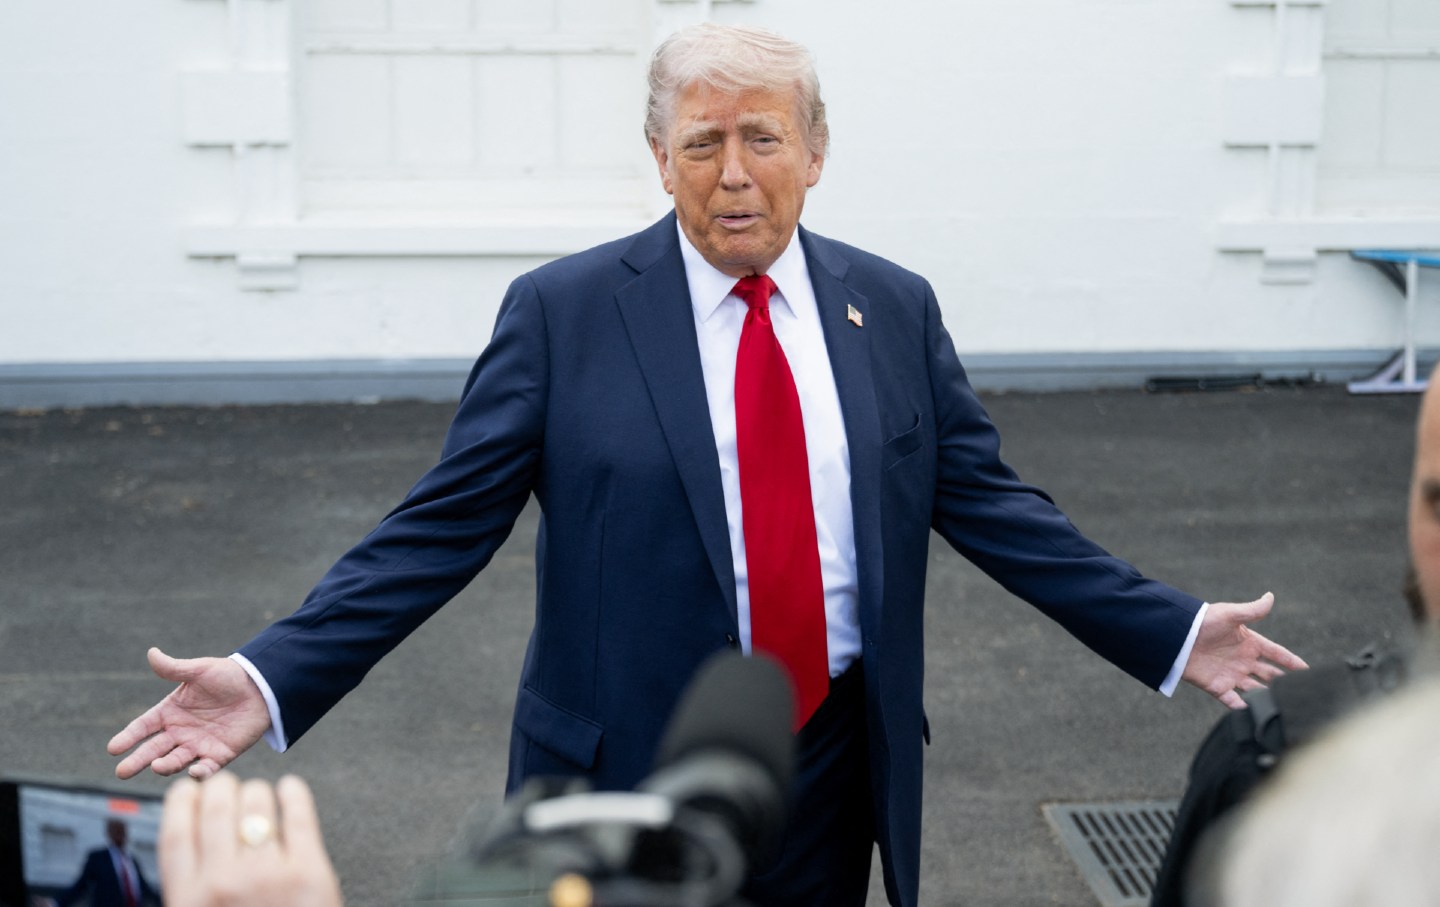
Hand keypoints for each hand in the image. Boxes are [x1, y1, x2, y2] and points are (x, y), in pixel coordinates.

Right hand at [108, 648, 271, 779]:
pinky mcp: (219, 755)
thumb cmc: (228, 676)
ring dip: (165, 766)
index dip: (128, 737)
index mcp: (170, 712)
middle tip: (122, 772)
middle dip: (137, 761)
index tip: (113, 748)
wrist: (262, 687)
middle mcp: (180, 732)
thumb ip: (175, 667)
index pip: (143, 727)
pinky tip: (193, 771)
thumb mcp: (200, 670)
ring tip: (157, 766)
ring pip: (176, 761)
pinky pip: (206, 768)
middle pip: (153, 750)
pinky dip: (199, 773)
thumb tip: (151, 653)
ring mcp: (198, 745)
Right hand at [160, 772, 342, 906]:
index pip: (175, 832)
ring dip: (256, 792)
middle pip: (216, 807)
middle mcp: (224, 882)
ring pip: (257, 803)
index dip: (179, 802)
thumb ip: (192, 892)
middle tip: (226, 787)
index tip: (185, 790)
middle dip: (220, 788)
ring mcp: (269, 873)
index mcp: (189, 900)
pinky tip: (291, 789)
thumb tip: (189, 844)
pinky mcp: (311, 871)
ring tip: (259, 795)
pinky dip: (294, 794)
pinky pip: (299, 815)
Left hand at [1182, 593, 1308, 708]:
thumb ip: (1252, 610)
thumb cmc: (1202, 620)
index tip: (1309, 670)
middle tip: (1303, 693)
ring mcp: (1231, 674)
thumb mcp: (1229, 614)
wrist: (1175, 635)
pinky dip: (1242, 707)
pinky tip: (1253, 712)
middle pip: (1271, 674)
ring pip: (1256, 689)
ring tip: (1284, 705)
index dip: (1292, 661)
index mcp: (1249, 642)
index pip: (1277, 654)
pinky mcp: (1217, 686)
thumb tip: (1271, 596)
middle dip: (1285, 682)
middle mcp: (1243, 660)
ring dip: (1268, 696)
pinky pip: (1233, 700)